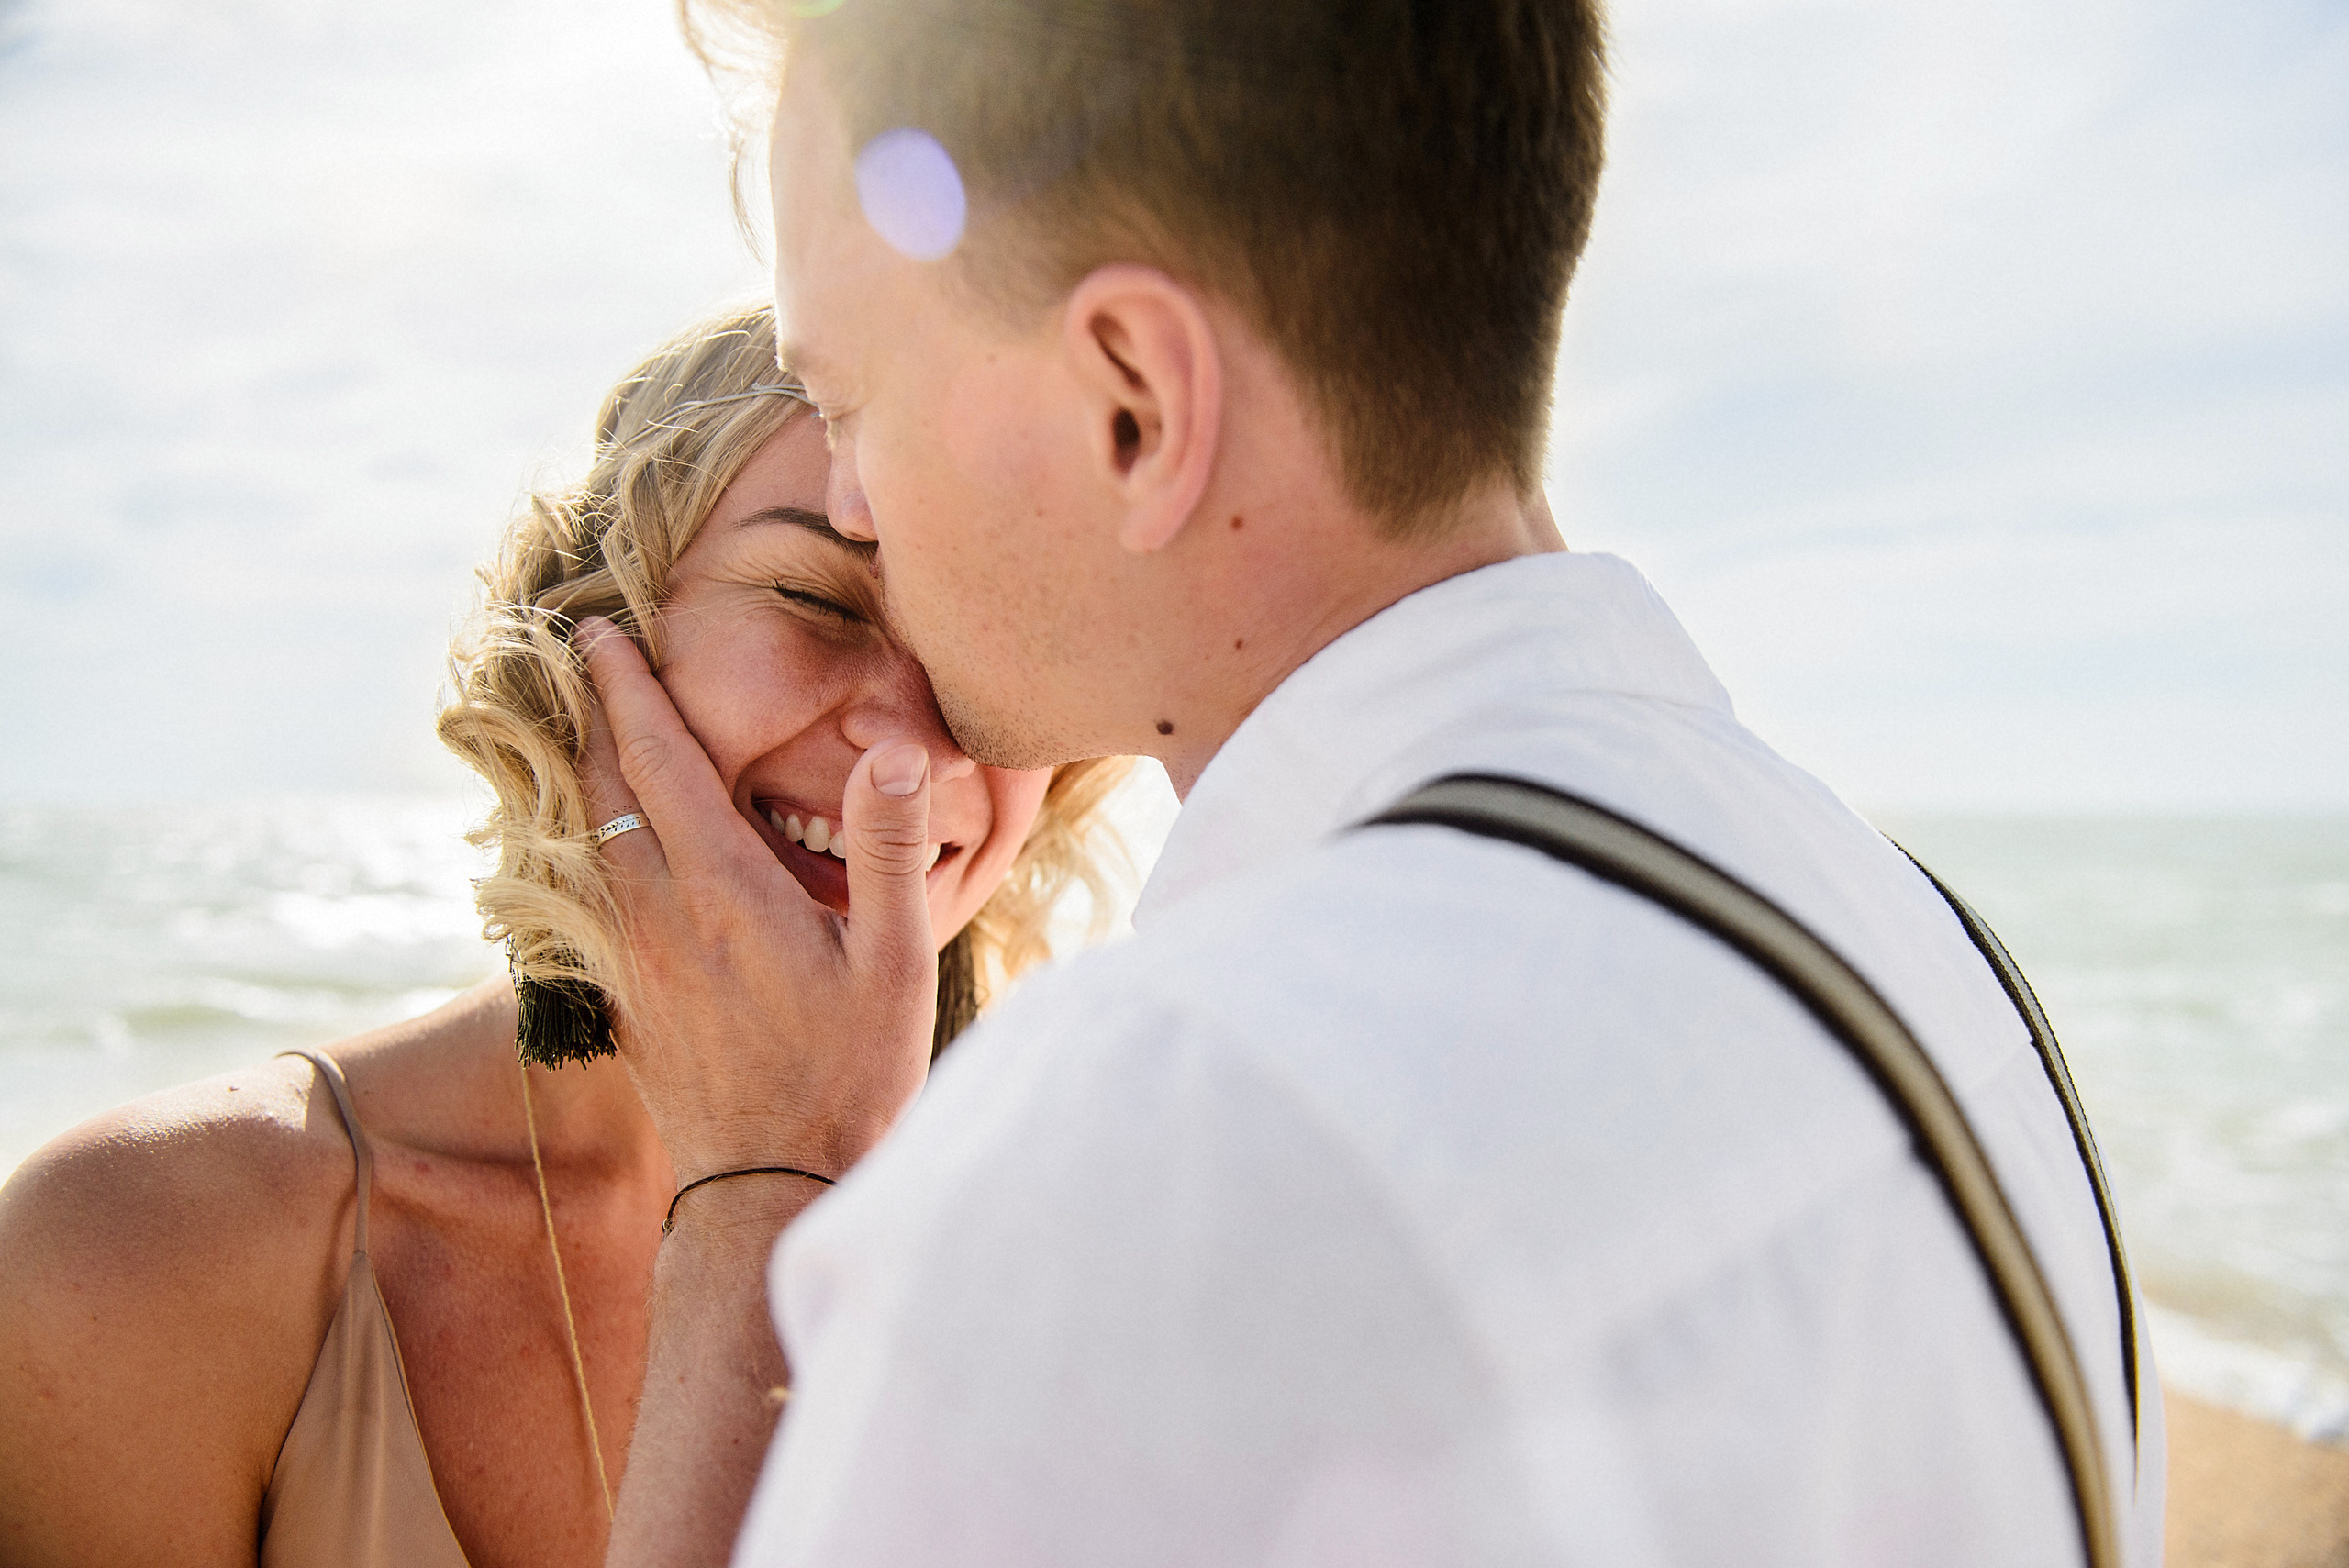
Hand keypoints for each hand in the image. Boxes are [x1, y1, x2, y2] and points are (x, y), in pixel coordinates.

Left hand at [575, 616, 938, 1181]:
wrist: (770, 1189)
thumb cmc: (847, 1076)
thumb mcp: (894, 961)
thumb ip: (886, 848)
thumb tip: (897, 749)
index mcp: (721, 891)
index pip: (659, 761)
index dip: (627, 688)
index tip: (600, 630)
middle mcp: (656, 915)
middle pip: (601, 787)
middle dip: (588, 711)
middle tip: (578, 651)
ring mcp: (629, 958)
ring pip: (584, 838)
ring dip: (580, 770)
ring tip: (579, 720)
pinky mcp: (623, 995)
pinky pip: (585, 891)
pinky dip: (582, 837)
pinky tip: (595, 833)